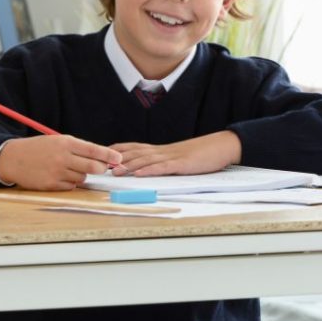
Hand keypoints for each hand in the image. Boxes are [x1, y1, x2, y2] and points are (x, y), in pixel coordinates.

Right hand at [0, 135, 121, 190]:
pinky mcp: (51, 185)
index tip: (119, 159)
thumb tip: (102, 159)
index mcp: (65, 143)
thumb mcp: (57, 142)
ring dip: (81, 175)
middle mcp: (62, 157)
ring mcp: (57, 172)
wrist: (12, 158)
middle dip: (101, 168)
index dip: (109, 155)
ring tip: (68, 168)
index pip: (93, 150)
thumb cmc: (38, 149)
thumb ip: (78, 149)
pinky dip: (69, 183)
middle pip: (93, 167)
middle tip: (102, 168)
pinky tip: (58, 176)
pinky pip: (70, 186)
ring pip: (82, 178)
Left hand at [110, 130, 241, 176]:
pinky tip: (140, 174)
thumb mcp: (176, 157)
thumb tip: (146, 168)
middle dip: (117, 160)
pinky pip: (163, 167)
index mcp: (160, 150)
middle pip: (135, 153)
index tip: (101, 153)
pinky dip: (150, 170)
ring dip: (129, 166)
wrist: (220, 146)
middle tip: (101, 165)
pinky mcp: (182, 164)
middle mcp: (162, 151)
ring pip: (146, 160)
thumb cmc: (199, 154)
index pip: (134, 147)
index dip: (117, 150)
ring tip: (115, 171)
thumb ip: (161, 162)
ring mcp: (171, 157)